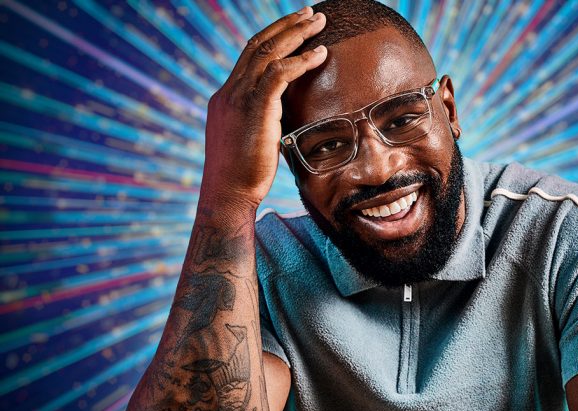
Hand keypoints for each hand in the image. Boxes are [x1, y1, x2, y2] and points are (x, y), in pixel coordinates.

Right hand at [201, 7, 326, 207]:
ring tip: (319, 22)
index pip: (249, 56)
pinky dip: (302, 60)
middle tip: (310, 13)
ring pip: (268, 52)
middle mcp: (230, 92)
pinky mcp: (254, 109)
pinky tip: (321, 54)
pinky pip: (280, 73)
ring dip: (297, 34)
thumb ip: (262, 123)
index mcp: (227, 98)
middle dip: (286, 26)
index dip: (273, 37)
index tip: (294, 28)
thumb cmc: (243, 177)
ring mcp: (239, 98)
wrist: (228, 195)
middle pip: (258, 45)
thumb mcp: (250, 142)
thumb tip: (282, 121)